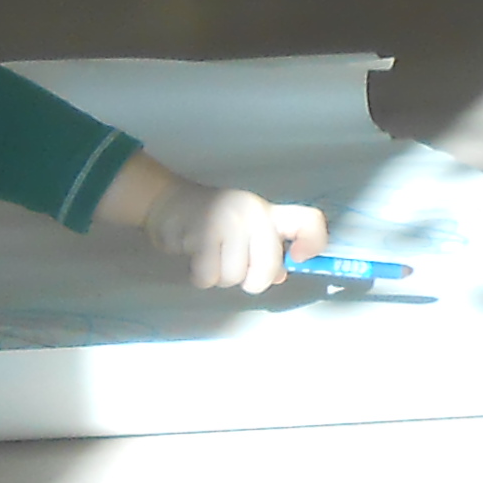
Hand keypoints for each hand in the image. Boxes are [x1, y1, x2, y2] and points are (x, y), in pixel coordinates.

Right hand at [145, 178, 326, 293]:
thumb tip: (280, 275)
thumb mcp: (246, 231)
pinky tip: (194, 258)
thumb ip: (266, 251)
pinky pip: (208, 275)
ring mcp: (227, 221)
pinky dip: (201, 276)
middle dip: (253, 281)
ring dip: (221, 277)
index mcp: (269, 213)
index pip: (309, 221)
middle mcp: (253, 213)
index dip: (313, 245)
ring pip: (235, 276)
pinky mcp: (200, 232)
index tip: (298, 259)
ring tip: (210, 258)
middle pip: (268, 266)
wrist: (168, 202)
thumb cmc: (213, 221)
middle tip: (238, 273)